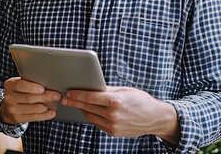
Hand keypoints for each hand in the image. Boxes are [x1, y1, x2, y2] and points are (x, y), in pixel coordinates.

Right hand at [0, 77, 60, 124]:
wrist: (7, 107)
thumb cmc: (19, 91)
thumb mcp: (20, 84)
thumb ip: (29, 82)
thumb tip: (49, 82)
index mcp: (10, 85)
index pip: (20, 85)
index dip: (32, 87)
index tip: (43, 88)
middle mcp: (9, 97)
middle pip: (29, 98)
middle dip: (44, 97)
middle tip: (56, 96)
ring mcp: (12, 109)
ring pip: (32, 108)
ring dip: (45, 107)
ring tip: (55, 104)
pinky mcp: (17, 118)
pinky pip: (33, 117)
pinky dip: (44, 115)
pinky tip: (51, 113)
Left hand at [61, 86, 179, 142]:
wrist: (155, 118)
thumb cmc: (141, 101)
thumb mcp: (125, 90)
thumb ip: (108, 90)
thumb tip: (92, 87)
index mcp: (115, 101)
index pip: (90, 97)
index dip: (77, 95)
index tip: (68, 92)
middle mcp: (112, 115)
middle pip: (87, 107)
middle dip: (75, 102)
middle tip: (65, 98)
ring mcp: (112, 126)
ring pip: (91, 116)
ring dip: (82, 109)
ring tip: (75, 103)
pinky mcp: (113, 132)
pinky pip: (97, 123)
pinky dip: (92, 116)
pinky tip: (88, 110)